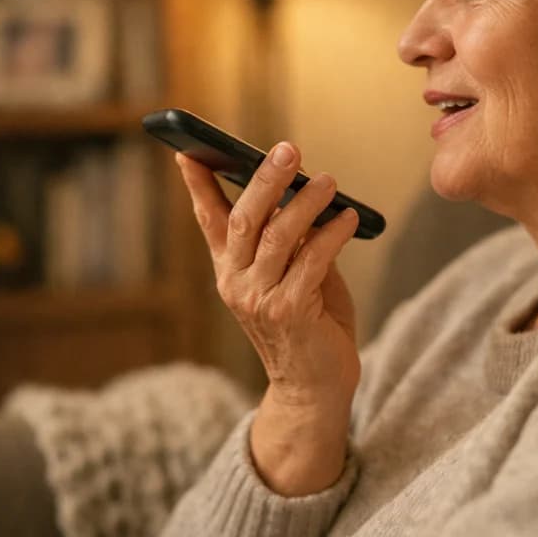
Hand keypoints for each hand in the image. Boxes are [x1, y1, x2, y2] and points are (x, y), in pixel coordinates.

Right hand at [176, 142, 360, 494]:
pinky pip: (314, 260)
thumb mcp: (292, 275)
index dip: (199, 184)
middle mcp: (236, 282)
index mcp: (230, 270)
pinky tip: (349, 217)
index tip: (188, 151)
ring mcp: (259, 299)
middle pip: (245, 219)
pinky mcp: (290, 311)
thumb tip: (304, 192)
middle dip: (264, 179)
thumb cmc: (308, 324)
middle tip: (287, 149)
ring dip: (306, 203)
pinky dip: (333, 233)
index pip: (209, 220)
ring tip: (328, 181)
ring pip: (279, 235)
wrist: (314, 387)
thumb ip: (292, 241)